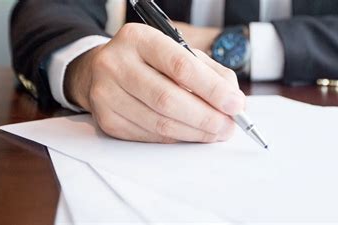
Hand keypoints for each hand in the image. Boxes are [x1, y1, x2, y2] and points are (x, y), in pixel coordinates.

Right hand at [64, 23, 244, 142]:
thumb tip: (235, 102)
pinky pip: (150, 136)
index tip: (235, 105)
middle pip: (167, 99)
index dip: (212, 89)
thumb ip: (211, 73)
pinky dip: (177, 138)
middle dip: (206, 117)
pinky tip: (191, 134)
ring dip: (195, 133)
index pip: (180, 66)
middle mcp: (116, 64)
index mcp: (139, 39)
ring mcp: (106, 94)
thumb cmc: (149, 61)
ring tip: (215, 132)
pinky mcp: (107, 120)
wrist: (102, 70)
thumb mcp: (179, 52)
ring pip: (159, 123)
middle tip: (228, 126)